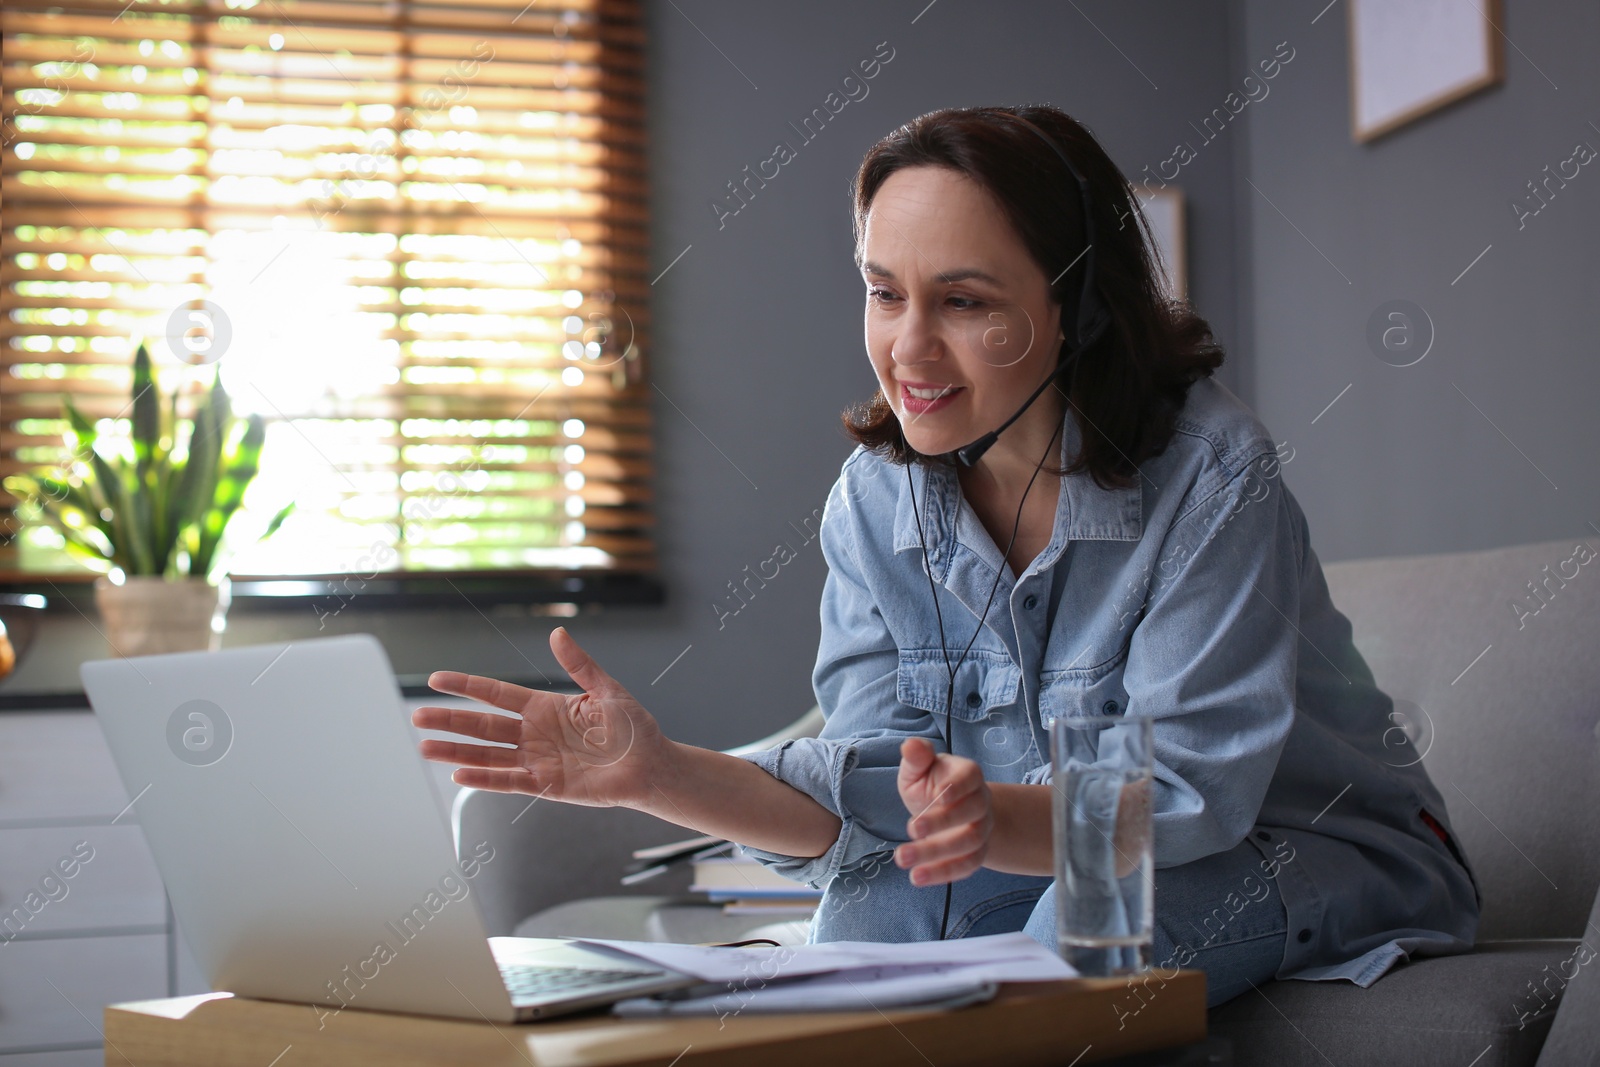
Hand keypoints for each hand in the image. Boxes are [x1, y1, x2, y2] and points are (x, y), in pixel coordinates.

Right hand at [411, 627, 664, 807]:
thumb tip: (557, 634)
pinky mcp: (548, 786)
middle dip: (450, 721)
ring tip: (425, 747)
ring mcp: (538, 761)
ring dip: (457, 752)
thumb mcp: (607, 690)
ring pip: (489, 755)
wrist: (653, 766)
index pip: (497, 695)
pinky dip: (485, 778)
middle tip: (417, 718)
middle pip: (484, 726)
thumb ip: (580, 665)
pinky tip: (459, 773)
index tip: (436, 680)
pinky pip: (510, 781)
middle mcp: (535, 734)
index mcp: (546, 708)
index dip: (467, 687)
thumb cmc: (634, 728)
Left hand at [893, 737, 992, 885]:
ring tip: (903, 858)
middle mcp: (980, 802)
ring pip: (970, 843)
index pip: (970, 778)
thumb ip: (916, 757)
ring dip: (937, 853)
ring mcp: (981, 829)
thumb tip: (911, 745)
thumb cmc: (930, 784)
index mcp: (968, 774)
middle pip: (972, 813)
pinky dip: (944, 873)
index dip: (957, 787)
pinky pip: (967, 866)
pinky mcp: (975, 854)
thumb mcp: (918, 768)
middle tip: (911, 829)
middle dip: (942, 823)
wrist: (946, 810)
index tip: (936, 796)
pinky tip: (918, 877)